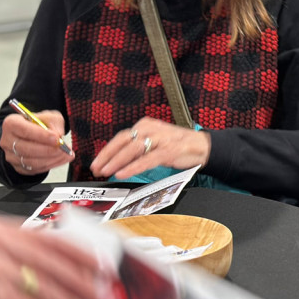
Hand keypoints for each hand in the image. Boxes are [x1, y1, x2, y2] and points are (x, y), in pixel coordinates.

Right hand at [1, 110, 73, 175]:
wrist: (30, 135)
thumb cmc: (36, 124)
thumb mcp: (47, 116)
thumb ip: (53, 122)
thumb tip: (58, 134)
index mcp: (11, 124)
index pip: (25, 130)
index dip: (41, 135)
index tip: (56, 138)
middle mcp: (8, 141)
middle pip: (26, 149)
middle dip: (48, 149)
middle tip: (63, 148)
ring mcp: (11, 156)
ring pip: (31, 162)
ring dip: (51, 159)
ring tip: (65, 153)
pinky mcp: (18, 167)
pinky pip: (35, 169)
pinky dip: (51, 165)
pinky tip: (60, 159)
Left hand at [91, 117, 210, 179]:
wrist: (202, 146)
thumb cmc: (177, 145)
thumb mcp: (154, 142)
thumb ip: (138, 148)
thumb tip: (117, 161)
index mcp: (145, 125)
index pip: (120, 137)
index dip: (106, 151)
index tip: (96, 162)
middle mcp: (150, 129)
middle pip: (123, 141)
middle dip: (107, 156)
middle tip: (96, 168)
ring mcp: (159, 139)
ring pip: (132, 149)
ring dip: (116, 161)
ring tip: (106, 171)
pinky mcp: (168, 150)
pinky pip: (146, 159)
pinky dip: (133, 167)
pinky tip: (122, 173)